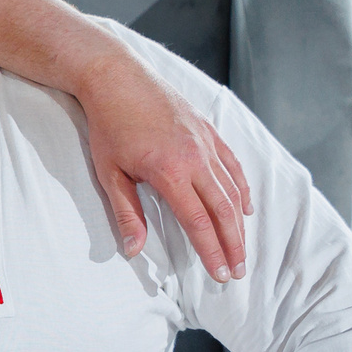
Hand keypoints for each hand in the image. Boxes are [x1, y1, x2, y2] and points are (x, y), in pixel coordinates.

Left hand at [77, 46, 253, 281]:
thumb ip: (127, 213)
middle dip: (232, 244)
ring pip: (232, 189)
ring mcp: (205, 142)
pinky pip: (232, 164)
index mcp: (170, 172)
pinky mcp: (209, 129)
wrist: (116, 78)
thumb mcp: (110, 173)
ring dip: (239, 222)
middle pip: (223, 211)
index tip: (220, 273)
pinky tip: (244, 207)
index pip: (199, 222)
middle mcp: (195, 158)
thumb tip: (134, 250)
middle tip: (238, 271)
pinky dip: (241, 188)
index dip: (211, 251)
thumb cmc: (108, 126)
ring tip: (242, 247)